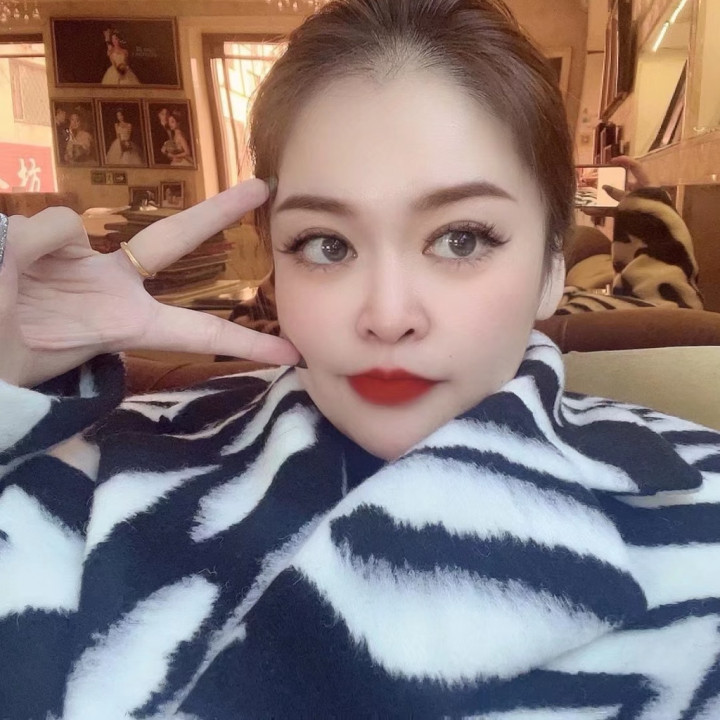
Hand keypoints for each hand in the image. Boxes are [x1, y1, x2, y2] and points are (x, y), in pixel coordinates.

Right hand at [0, 179, 299, 386]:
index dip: (246, 344)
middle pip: (173, 239)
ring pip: (62, 225)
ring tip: (10, 291)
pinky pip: (33, 227)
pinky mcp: (35, 239)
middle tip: (262, 185)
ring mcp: (76, 258)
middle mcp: (113, 284)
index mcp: (130, 325)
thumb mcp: (48, 357)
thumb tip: (61, 225)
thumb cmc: (17, 361)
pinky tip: (7, 269)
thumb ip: (64, 295)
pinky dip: (18, 246)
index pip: (200, 332)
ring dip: (31, 255)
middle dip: (217, 212)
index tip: (293, 352)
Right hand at [581, 156, 653, 216]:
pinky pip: (614, 211)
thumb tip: (604, 187)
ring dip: (601, 200)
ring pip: (615, 199)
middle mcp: (640, 192)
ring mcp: (633, 205)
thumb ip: (617, 193)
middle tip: (596, 182)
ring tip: (588, 199)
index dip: (625, 161)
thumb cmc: (646, 209)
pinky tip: (589, 211)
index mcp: (646, 184)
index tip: (611, 161)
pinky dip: (602, 211)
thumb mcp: (632, 199)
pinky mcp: (627, 216)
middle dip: (608, 184)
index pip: (636, 167)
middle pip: (623, 184)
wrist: (653, 231)